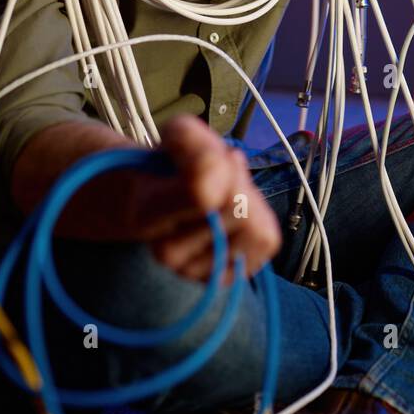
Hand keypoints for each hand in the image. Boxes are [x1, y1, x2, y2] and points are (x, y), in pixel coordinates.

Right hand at [118, 114, 282, 283]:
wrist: (164, 201)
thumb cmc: (176, 166)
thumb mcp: (179, 136)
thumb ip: (194, 141)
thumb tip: (227, 167)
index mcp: (148, 212)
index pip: (202, 194)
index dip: (218, 167)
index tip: (212, 155)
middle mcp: (167, 251)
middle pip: (237, 209)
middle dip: (238, 183)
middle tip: (221, 177)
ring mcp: (195, 271)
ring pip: (255, 229)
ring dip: (252, 203)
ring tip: (228, 197)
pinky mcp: (223, 278)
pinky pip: (265, 244)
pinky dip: (260, 222)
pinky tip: (237, 218)